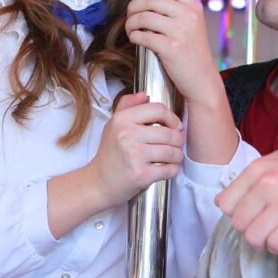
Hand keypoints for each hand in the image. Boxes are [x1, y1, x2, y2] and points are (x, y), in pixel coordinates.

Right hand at [89, 93, 184, 207]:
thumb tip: (144, 94)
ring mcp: (134, 155)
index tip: (175, 126)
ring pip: (172, 152)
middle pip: (169, 133)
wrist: (98, 182)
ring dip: (177, 156)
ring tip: (173, 157)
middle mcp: (127, 135)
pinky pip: (169, 169)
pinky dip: (173, 170)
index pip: (158, 110)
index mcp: (122, 120)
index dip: (172, 118)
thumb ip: (127, 106)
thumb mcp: (113, 125)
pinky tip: (168, 168)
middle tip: (177, 144)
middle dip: (178, 140)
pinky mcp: (140, 174)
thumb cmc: (109, 154)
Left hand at [126, 0, 222, 106]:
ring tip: (130, 28)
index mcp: (193, 6)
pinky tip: (135, 38)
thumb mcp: (192, 24)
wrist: (202, 80)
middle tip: (129, 15)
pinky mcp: (171, 48)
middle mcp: (188, 15)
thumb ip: (176, 9)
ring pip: (144, 17)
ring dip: (130, 22)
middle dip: (134, 6)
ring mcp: (180, 31)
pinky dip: (134, 36)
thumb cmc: (193, 53)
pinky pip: (143, 36)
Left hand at [215, 143, 277, 253]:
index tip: (250, 215)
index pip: (225, 203)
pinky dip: (277, 247)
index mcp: (260, 169)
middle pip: (238, 223)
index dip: (236, 213)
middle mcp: (269, 185)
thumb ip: (253, 177)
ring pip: (253, 237)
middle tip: (265, 228)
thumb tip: (224, 200)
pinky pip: (275, 244)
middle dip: (249, 229)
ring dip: (262, 242)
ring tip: (274, 236)